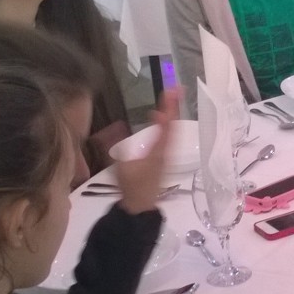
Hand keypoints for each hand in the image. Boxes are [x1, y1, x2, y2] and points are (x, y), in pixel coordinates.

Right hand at [115, 90, 177, 213]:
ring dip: (173, 112)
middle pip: (173, 125)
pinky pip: (171, 136)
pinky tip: (165, 118)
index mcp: (157, 152)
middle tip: (177, 87)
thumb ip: (117, 145)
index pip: (165, 126)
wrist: (140, 205)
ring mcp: (167, 154)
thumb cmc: (131, 187)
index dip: (168, 109)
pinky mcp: (165, 158)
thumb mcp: (121, 167)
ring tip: (174, 96)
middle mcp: (166, 151)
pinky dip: (169, 123)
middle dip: (174, 105)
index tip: (170, 92)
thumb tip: (117, 124)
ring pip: (174, 130)